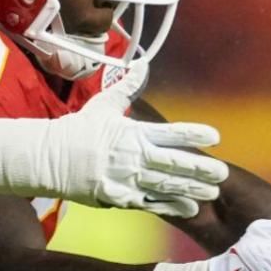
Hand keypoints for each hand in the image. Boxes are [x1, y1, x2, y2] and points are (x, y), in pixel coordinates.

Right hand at [0, 61, 229, 215]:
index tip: (215, 136)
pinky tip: (191, 208)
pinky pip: (150, 204)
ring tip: (213, 193)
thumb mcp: (102, 105)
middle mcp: (132, 157)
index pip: (170, 133)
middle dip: (200, 170)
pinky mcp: (118, 198)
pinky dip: (171, 207)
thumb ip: (127, 88)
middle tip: (222, 173)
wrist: (47, 158)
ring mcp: (126, 180)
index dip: (193, 134)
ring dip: (191, 190)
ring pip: (165, 187)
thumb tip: (141, 62)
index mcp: (132, 133)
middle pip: (173, 164)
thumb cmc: (77, 130)